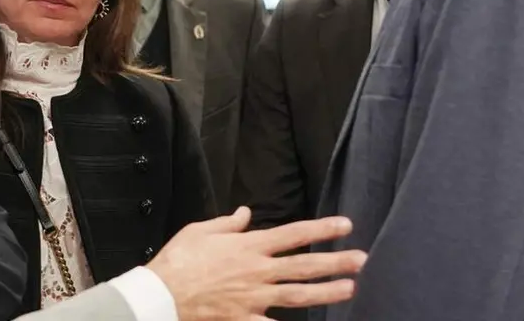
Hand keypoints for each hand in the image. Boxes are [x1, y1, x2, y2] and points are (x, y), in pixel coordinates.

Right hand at [146, 207, 365, 320]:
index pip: (294, 234)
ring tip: (350, 289)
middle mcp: (258, 271)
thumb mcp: (200, 230)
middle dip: (336, 262)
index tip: (346, 225)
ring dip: (327, 292)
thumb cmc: (178, 259)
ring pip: (299, 295)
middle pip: (305, 266)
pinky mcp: (244, 320)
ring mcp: (254, 299)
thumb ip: (227, 223)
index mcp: (249, 246)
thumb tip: (245, 213)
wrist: (162, 295)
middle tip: (362, 259)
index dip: (322, 229)